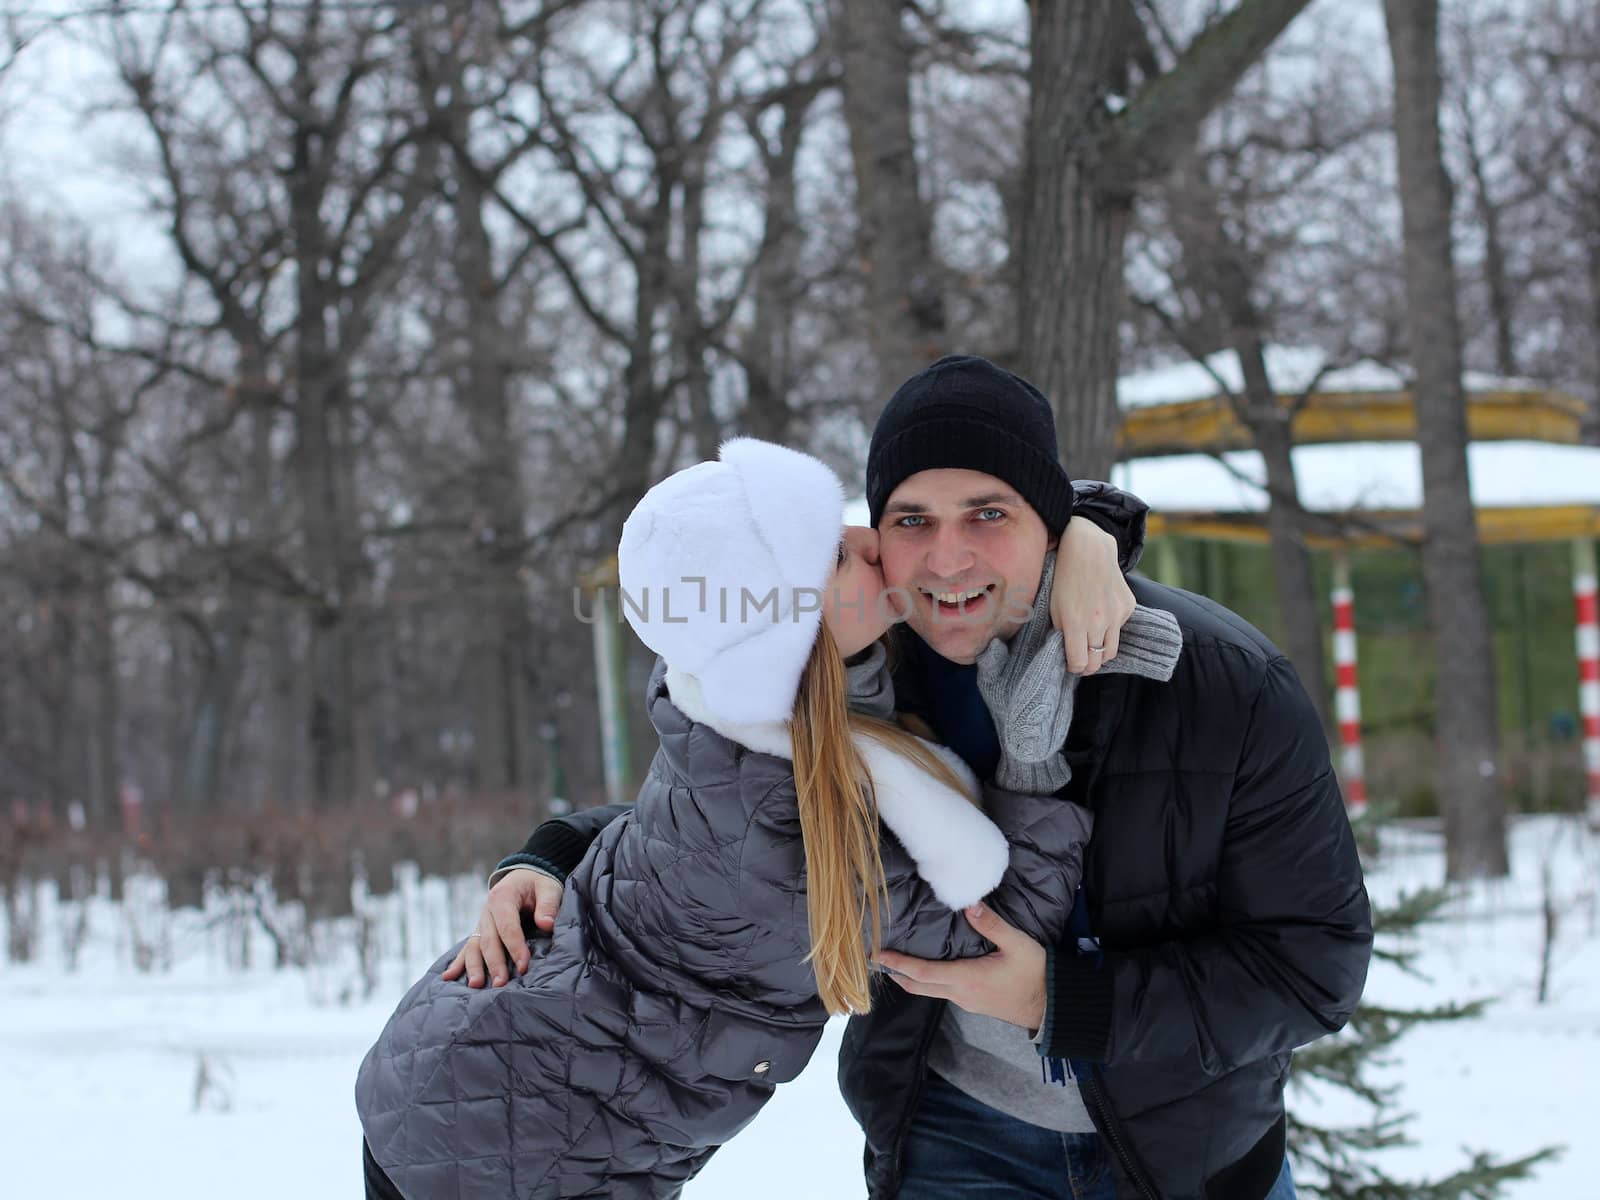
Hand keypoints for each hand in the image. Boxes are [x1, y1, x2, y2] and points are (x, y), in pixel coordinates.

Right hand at [440, 869, 563, 987]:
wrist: (524, 877)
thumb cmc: (538, 884)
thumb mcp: (548, 888)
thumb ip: (548, 905)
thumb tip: (546, 924)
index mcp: (502, 897)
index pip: (507, 926)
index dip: (515, 947)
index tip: (524, 966)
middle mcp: (487, 911)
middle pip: (488, 940)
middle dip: (494, 963)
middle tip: (501, 983)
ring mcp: (481, 922)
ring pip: (474, 946)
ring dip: (474, 966)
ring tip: (476, 985)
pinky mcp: (480, 931)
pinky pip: (467, 948)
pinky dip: (458, 962)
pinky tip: (448, 977)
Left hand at [875, 902, 1046, 1030]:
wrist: (1053, 1006)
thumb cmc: (1036, 974)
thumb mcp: (1017, 944)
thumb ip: (991, 924)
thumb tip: (968, 904)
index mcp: (966, 979)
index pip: (922, 973)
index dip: (898, 965)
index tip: (878, 957)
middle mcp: (960, 994)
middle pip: (919, 986)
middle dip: (897, 974)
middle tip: (878, 961)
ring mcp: (966, 1001)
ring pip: (930, 991)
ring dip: (911, 978)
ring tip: (898, 962)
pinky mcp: (974, 1002)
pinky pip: (943, 992)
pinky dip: (928, 981)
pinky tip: (929, 968)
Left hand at [1052, 518, 1133, 674]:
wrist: (1089, 549)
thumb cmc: (1065, 578)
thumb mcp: (1054, 606)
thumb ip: (1062, 632)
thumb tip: (1069, 654)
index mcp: (1075, 623)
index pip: (1080, 663)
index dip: (1074, 667)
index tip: (1072, 664)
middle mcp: (1098, 622)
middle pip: (1097, 662)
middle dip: (1088, 665)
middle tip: (1081, 660)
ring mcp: (1116, 615)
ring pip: (1111, 651)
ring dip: (1100, 653)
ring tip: (1091, 645)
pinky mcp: (1128, 607)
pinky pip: (1120, 630)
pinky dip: (1110, 630)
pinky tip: (1101, 615)